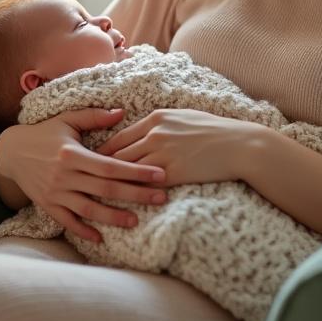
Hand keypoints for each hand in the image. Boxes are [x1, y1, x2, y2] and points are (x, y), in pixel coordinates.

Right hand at [0, 108, 169, 242]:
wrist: (11, 152)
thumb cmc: (44, 133)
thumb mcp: (67, 120)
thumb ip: (94, 116)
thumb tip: (122, 112)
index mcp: (72, 154)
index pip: (110, 166)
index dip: (135, 172)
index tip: (159, 175)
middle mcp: (64, 175)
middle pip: (105, 189)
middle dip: (135, 195)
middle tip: (160, 198)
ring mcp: (55, 193)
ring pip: (88, 209)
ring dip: (113, 217)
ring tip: (135, 221)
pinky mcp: (47, 205)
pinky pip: (67, 221)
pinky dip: (82, 230)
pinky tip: (100, 237)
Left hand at [95, 108, 262, 186]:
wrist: (239, 145)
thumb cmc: (214, 130)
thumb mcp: (183, 117)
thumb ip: (160, 123)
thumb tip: (143, 130)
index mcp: (156, 118)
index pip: (119, 137)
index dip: (102, 151)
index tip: (89, 162)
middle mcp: (155, 134)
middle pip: (117, 154)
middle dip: (98, 169)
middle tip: (82, 180)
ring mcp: (162, 154)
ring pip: (126, 171)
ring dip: (109, 183)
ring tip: (93, 194)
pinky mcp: (172, 173)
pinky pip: (144, 185)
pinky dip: (130, 194)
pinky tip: (120, 203)